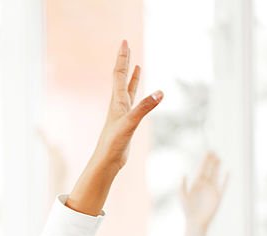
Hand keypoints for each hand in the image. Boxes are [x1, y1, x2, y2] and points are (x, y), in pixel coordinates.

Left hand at [65, 41, 162, 215]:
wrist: (106, 162)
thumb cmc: (114, 144)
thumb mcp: (131, 123)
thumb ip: (145, 107)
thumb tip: (160, 93)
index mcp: (117, 102)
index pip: (119, 74)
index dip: (122, 58)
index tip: (124, 42)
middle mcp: (118, 105)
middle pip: (121, 78)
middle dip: (124, 62)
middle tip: (126, 46)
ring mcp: (122, 114)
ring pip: (127, 90)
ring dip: (131, 77)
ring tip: (136, 66)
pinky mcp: (127, 123)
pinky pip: (133, 103)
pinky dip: (136, 94)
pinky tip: (139, 95)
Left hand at [180, 151, 226, 232]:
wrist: (196, 221)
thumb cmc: (188, 210)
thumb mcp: (183, 196)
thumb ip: (182, 186)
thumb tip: (183, 174)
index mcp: (196, 184)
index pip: (201, 169)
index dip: (204, 161)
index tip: (207, 152)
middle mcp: (204, 185)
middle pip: (209, 170)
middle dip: (211, 161)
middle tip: (214, 151)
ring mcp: (211, 190)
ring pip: (216, 175)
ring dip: (217, 167)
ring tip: (219, 158)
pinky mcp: (218, 196)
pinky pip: (223, 185)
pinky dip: (225, 179)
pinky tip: (227, 172)